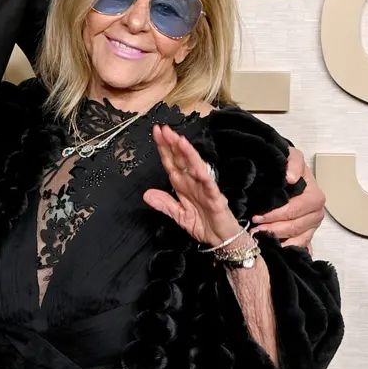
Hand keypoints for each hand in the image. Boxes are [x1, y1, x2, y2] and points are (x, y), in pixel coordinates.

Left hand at [144, 125, 243, 246]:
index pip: (172, 163)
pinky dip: (204, 176)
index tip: (156, 133)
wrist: (221, 239)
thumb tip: (146, 194)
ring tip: (179, 140)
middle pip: (181, 160)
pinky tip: (198, 167)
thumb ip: (164, 204)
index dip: (164, 148)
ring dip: (187, 154)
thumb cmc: (204, 224)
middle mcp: (193, 183)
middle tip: (163, 129)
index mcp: (183, 185)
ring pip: (195, 167)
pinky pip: (209, 186)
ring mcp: (205, 188)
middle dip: (172, 144)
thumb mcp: (179, 215)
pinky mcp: (215, 198)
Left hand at [253, 146, 325, 249]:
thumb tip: (291, 177)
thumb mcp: (292, 156)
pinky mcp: (307, 235)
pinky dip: (287, 249)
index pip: (295, 210)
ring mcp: (312, 226)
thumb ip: (293, 162)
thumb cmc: (289, 167)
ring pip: (297, 239)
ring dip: (278, 239)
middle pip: (296, 227)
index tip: (257, 216)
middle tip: (255, 229)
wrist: (289, 173)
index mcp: (315, 196)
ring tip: (259, 237)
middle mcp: (316, 213)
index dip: (276, 215)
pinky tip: (273, 248)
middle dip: (274, 229)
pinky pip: (299, 246)